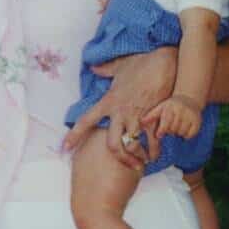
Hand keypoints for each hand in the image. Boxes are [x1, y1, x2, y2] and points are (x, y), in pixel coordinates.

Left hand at [62, 47, 176, 168]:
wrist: (163, 64)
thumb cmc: (140, 64)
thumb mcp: (119, 66)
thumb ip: (104, 69)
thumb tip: (94, 66)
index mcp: (108, 102)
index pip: (86, 121)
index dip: (74, 135)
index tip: (65, 148)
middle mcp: (120, 113)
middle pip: (112, 143)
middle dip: (118, 157)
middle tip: (125, 165)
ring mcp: (136, 117)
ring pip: (132, 145)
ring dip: (137, 157)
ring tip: (142, 163)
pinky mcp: (153, 118)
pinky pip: (153, 140)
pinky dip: (154, 149)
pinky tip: (155, 154)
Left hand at [143, 94, 202, 140]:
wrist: (189, 99)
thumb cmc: (171, 106)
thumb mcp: (160, 107)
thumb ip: (151, 115)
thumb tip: (141, 122)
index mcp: (170, 107)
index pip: (166, 121)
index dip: (162, 129)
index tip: (159, 135)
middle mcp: (181, 111)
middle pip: (173, 129)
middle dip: (170, 131)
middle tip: (170, 126)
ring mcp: (190, 116)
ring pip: (181, 132)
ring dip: (178, 133)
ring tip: (178, 126)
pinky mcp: (198, 121)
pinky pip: (190, 134)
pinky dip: (186, 135)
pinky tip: (185, 128)